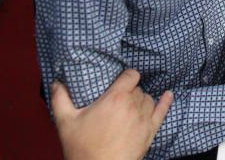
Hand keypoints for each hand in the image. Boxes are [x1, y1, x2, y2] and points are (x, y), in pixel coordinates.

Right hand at [51, 69, 172, 159]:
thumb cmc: (82, 148)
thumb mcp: (66, 122)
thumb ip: (60, 99)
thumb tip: (56, 82)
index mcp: (116, 98)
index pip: (130, 75)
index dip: (126, 76)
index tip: (119, 81)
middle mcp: (133, 105)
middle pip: (137, 88)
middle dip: (128, 92)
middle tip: (116, 102)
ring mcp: (144, 118)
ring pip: (148, 99)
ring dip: (140, 100)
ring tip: (129, 108)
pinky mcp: (151, 131)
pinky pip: (162, 111)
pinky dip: (166, 102)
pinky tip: (168, 95)